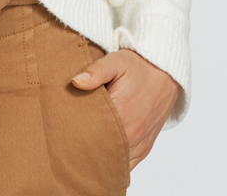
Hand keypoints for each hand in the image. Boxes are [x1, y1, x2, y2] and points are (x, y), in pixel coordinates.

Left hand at [71, 49, 180, 169]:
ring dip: (99, 156)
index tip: (61, 127)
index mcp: (122, 112)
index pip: (92, 130)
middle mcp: (133, 133)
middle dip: (84, 147)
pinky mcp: (146, 147)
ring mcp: (141, 143)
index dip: (75, 130)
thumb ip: (95, 72)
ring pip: (116, 161)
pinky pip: (129, 164)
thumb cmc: (138, 66)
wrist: (166, 74)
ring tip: (80, 148)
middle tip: (66, 140)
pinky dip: (115, 162)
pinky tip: (100, 155)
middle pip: (102, 149)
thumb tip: (75, 81)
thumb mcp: (116, 61)